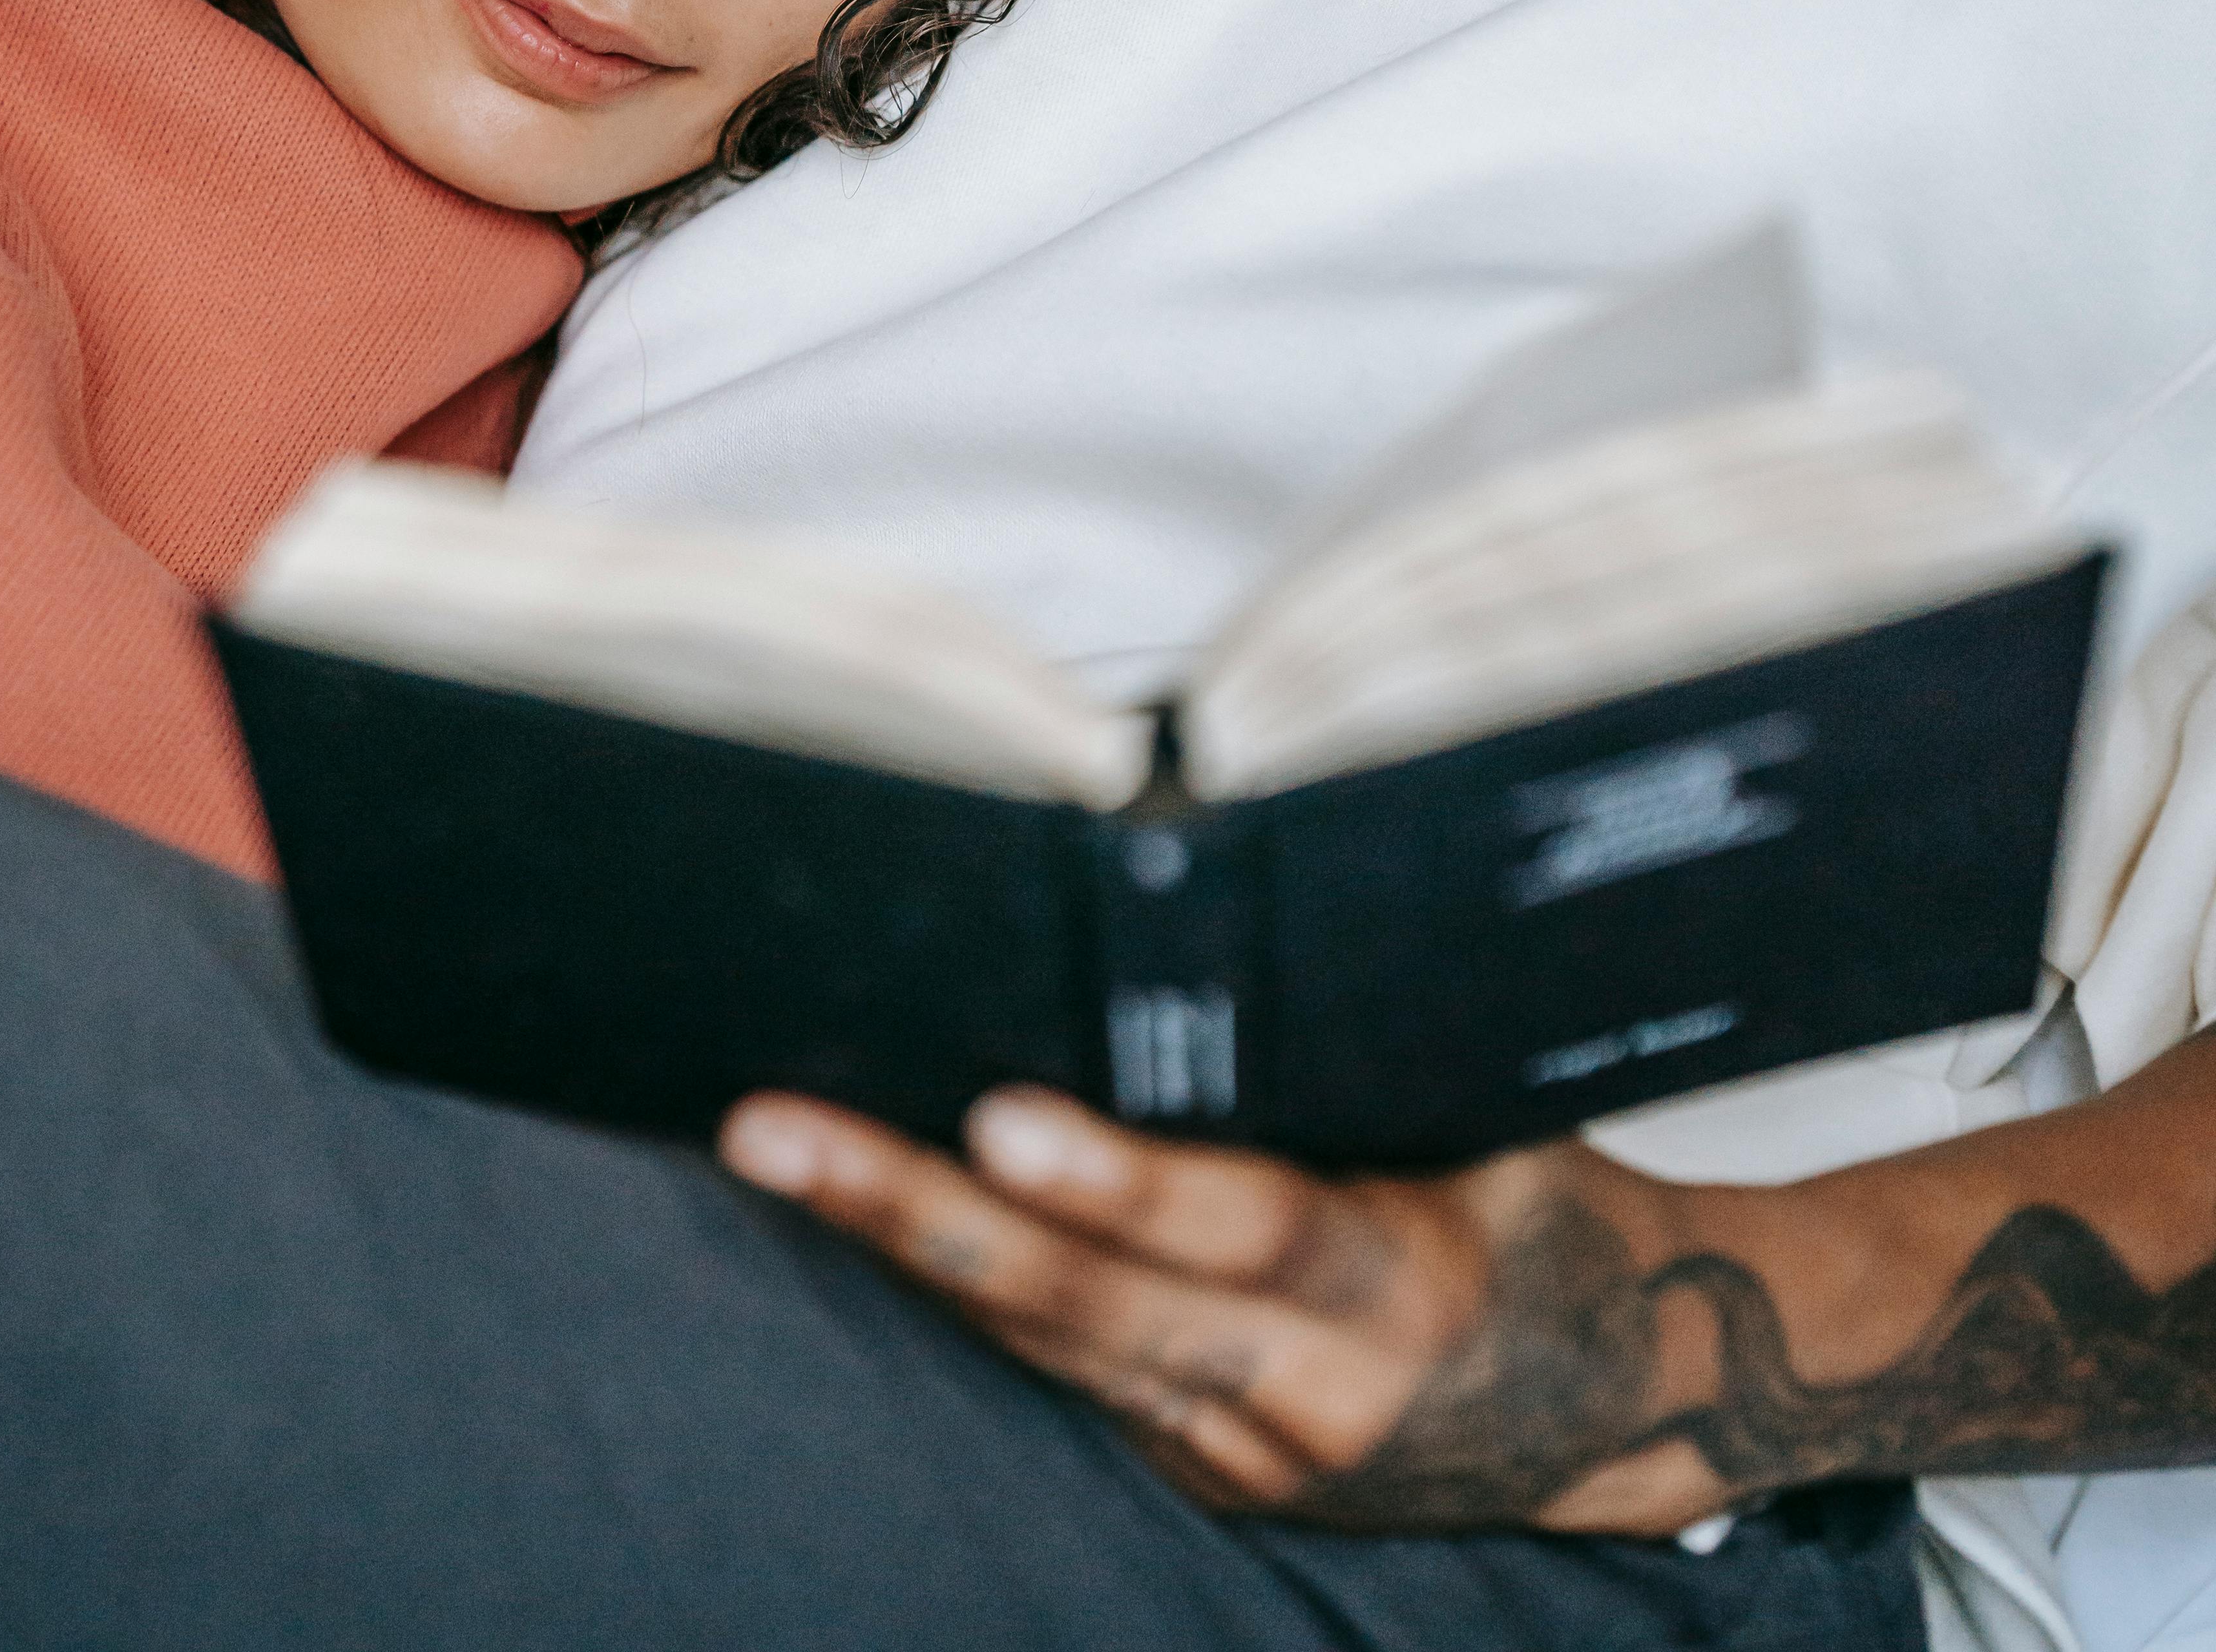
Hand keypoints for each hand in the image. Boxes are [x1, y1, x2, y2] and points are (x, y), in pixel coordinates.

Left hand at [718, 1086, 1717, 1534]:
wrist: (1619, 1396)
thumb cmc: (1535, 1200)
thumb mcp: (1479, 1122)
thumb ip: (1343, 1066)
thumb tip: (1189, 922)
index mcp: (1402, 1277)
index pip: (1238, 1223)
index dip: (1116, 1178)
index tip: (997, 1113)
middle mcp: (1314, 1386)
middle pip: (1088, 1298)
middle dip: (919, 1206)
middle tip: (779, 1127)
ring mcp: (1247, 1449)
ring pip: (1046, 1338)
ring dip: (899, 1244)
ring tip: (774, 1147)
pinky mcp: (1204, 1471)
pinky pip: (1059, 1368)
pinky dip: (955, 1288)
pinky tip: (856, 1212)